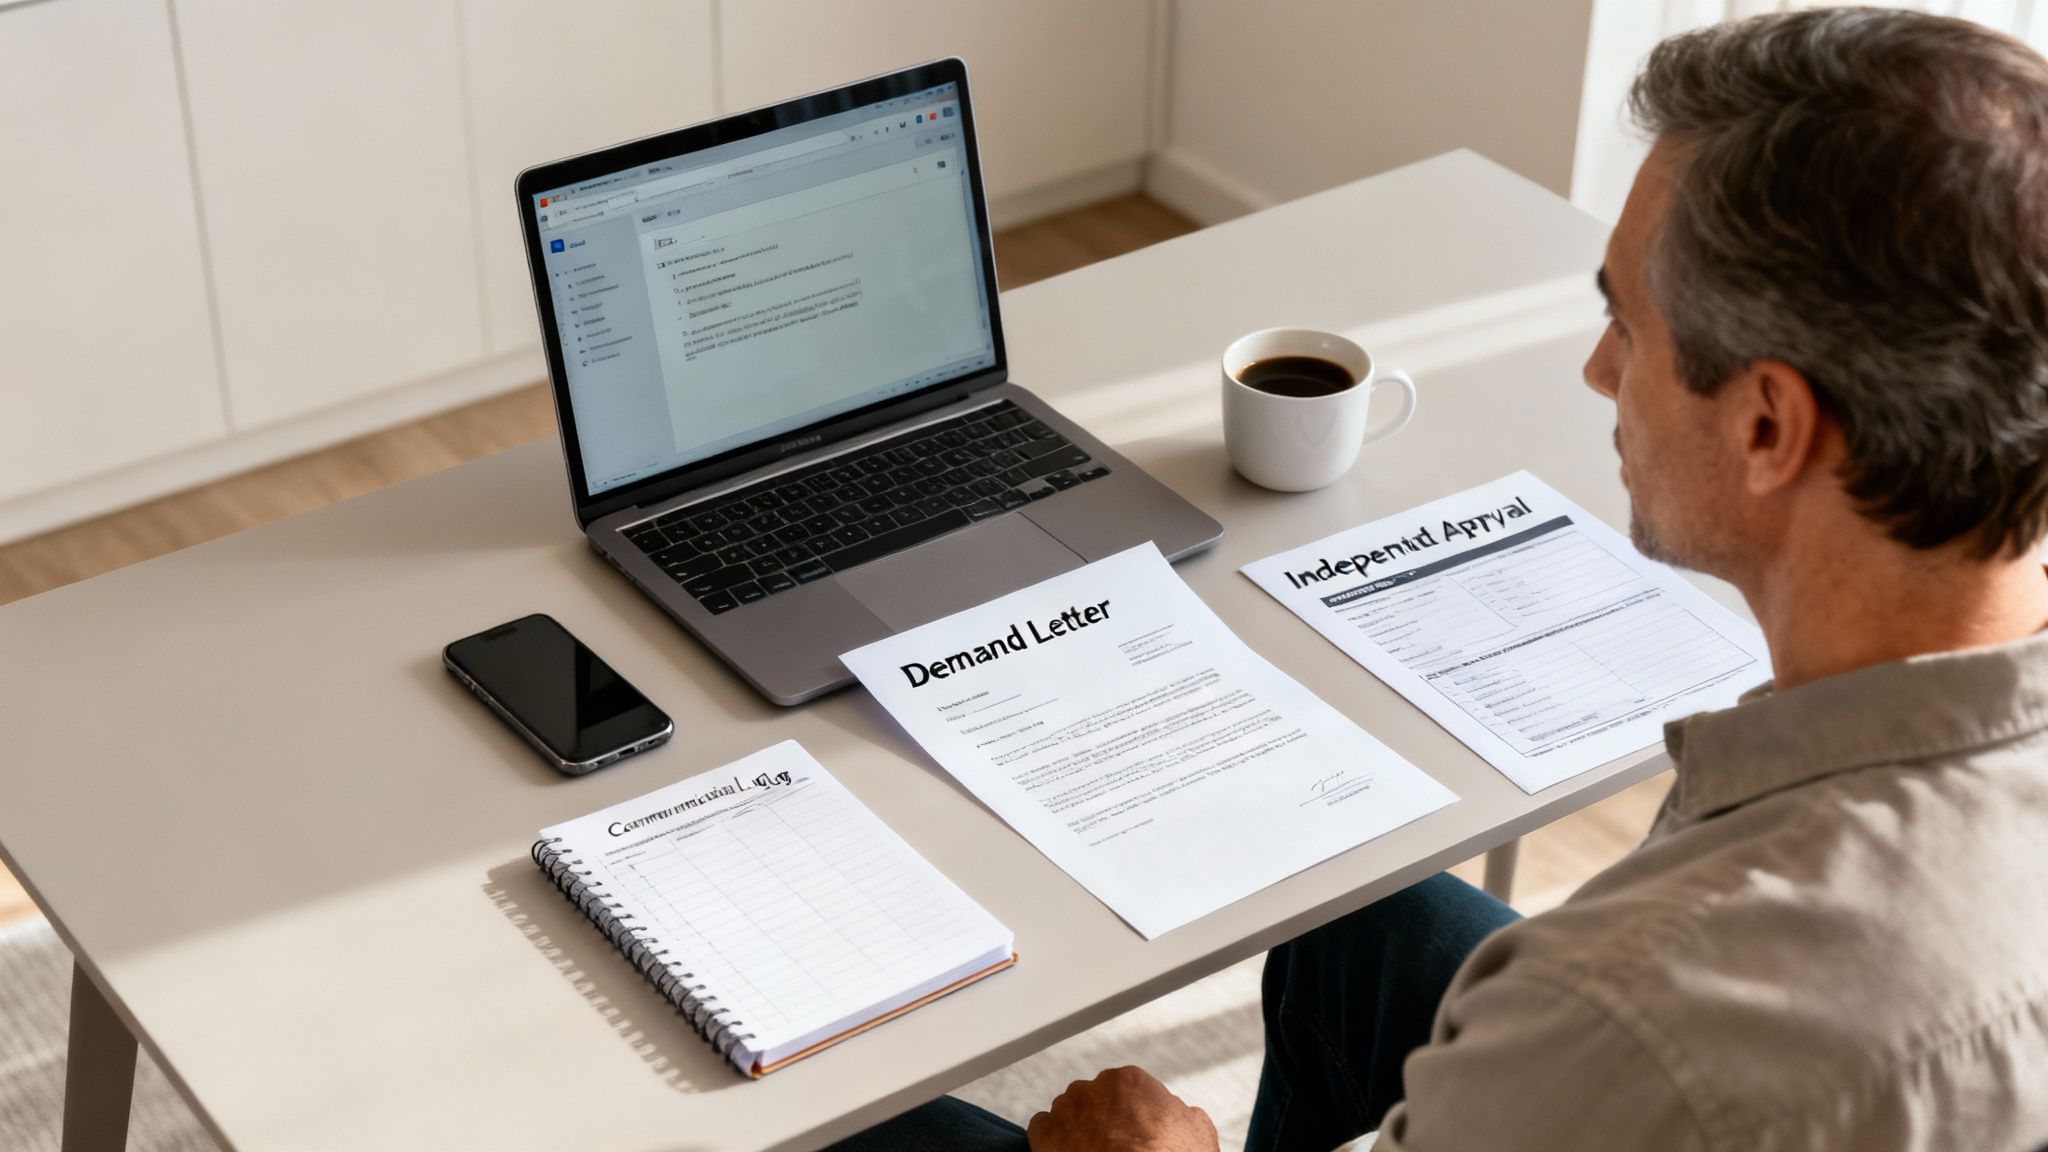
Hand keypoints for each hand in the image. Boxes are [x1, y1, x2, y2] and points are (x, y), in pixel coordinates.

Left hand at [1026, 1066, 1219, 1151]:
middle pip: (1094, 1099)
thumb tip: (1180, 1113)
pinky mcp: (1045, 1133)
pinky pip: (1043, 1130)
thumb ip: (1180, 1111)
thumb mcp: (1197, 1129)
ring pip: (1068, 1113)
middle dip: (1101, 1120)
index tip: (1134, 1133)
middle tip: (1114, 1147)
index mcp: (1130, 1081)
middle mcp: (1094, 1088)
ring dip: (1076, 1129)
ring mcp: (1067, 1109)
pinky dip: (1051, 1141)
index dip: (1130, 1115)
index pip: (1126, 1091)